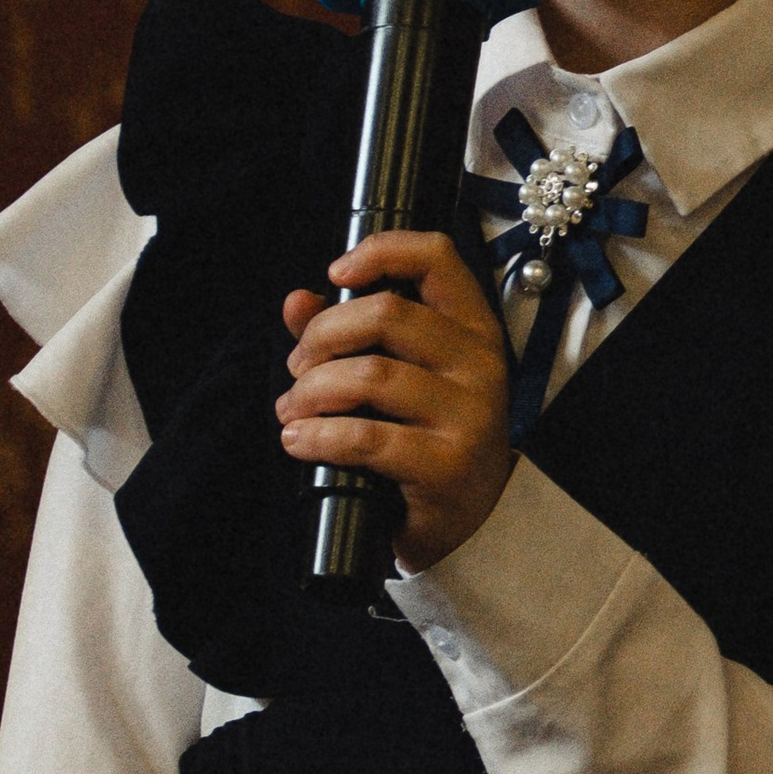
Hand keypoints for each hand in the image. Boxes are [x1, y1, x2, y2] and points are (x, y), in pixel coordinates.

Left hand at [277, 230, 512, 570]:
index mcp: (473, 330)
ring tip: (292, 411)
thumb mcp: (400, 377)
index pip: (437, 258)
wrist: (472, 522)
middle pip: (387, 314)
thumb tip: (295, 300)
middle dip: (323, 336)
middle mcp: (480, 363)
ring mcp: (470, 414)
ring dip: (311, 391)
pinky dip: (318, 435)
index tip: (336, 272)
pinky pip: (366, 437)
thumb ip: (348, 334)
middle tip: (298, 367)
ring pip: (370, 375)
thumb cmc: (430, 437)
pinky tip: (299, 440)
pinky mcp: (447, 464)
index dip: (382, 251)